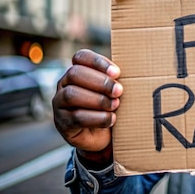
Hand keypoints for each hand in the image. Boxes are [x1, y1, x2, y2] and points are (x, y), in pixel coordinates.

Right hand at [52, 49, 122, 164]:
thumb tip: (134, 74)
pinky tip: (111, 119)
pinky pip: (76, 117)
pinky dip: (97, 118)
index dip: (98, 62)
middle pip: (75, 74)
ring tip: (115, 105)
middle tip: (119, 91)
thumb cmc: (109, 107)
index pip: (81, 57)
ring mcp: (60, 103)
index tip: (117, 72)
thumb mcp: (112, 91)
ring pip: (72, 95)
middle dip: (100, 82)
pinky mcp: (63, 123)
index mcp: (77, 71)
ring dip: (98, 100)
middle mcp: (64, 84)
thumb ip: (115, 81)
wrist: (102, 136)